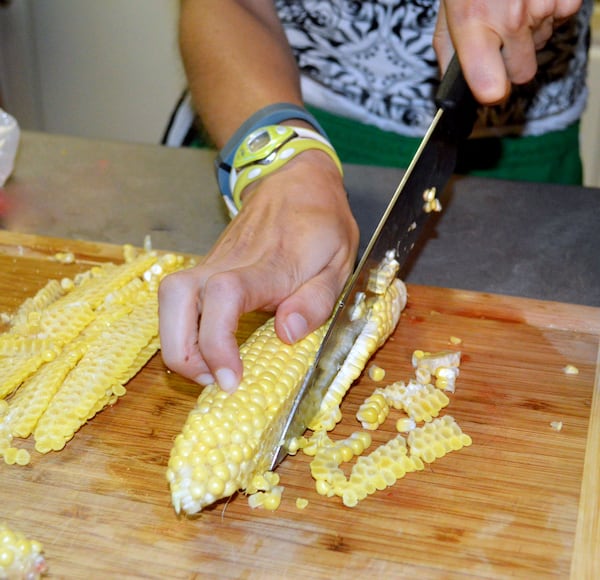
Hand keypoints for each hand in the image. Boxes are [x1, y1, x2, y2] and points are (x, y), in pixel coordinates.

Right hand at [158, 150, 358, 391]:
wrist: (295, 180)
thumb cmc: (321, 224)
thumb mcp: (339, 264)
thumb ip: (316, 301)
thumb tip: (286, 334)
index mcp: (270, 264)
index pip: (225, 296)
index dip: (218, 342)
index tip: (230, 379)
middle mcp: (230, 262)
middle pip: (176, 297)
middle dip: (182, 351)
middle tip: (215, 381)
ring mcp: (213, 262)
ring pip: (170, 300)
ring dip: (178, 344)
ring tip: (210, 369)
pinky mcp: (207, 267)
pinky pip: (180, 300)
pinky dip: (184, 331)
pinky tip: (210, 348)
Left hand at [433, 0, 582, 103]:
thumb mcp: (448, 10)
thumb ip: (448, 52)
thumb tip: (450, 90)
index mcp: (474, 23)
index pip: (491, 86)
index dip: (491, 91)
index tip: (488, 87)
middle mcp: (511, 17)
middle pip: (522, 74)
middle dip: (512, 62)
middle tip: (500, 37)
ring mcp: (543, 5)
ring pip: (542, 45)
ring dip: (529, 33)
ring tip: (514, 5)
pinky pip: (561, 21)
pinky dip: (550, 12)